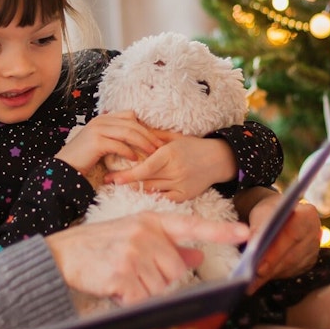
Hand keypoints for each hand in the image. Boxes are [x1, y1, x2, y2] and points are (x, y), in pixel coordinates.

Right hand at [45, 213, 250, 304]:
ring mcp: (133, 253)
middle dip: (159, 279)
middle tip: (133, 272)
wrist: (62, 255)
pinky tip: (114, 288)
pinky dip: (129, 301)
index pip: (191, 225)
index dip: (220, 232)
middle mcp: (145, 233)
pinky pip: (142, 299)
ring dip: (143, 291)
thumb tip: (198, 253)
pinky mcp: (122, 274)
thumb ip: (168, 244)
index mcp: (151, 220)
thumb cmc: (100, 246)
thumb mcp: (135, 235)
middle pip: (177, 270)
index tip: (246, 234)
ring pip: (160, 287)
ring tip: (120, 277)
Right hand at [56, 111, 161, 176]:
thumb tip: (137, 140)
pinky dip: (129, 151)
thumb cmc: (84, 158)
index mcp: (103, 119)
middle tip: (160, 146)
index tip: (155, 138)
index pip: (129, 115)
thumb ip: (115, 137)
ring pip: (128, 132)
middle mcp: (100, 121)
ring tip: (153, 152)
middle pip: (132, 123)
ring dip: (143, 142)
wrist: (64, 168)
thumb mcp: (101, 143)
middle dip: (148, 134)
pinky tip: (135, 159)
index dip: (144, 126)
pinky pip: (118, 144)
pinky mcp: (96, 142)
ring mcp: (97, 129)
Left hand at [102, 133, 235, 202]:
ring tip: (124, 186)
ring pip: (152, 190)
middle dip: (127, 182)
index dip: (127, 175)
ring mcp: (180, 185)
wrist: (218, 159)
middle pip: (145, 181)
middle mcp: (175, 171)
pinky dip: (153, 196)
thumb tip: (132, 130)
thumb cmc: (193, 146)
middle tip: (110, 181)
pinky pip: (163, 199)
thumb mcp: (174, 137)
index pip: (144, 168)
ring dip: (138, 189)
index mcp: (170, 154)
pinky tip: (143, 193)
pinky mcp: (185, 195)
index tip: (111, 177)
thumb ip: (153, 135)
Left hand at [245, 193, 320, 292]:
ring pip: (292, 266)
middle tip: (251, 279)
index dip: (275, 253)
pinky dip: (275, 276)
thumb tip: (253, 246)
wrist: (280, 216)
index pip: (292, 236)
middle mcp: (315, 232)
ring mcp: (314, 249)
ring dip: (271, 275)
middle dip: (270, 268)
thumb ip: (257, 228)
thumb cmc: (270, 213)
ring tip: (251, 283)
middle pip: (292, 255)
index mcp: (307, 215)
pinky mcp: (310, 261)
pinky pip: (293, 272)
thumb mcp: (261, 214)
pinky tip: (261, 280)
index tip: (258, 266)